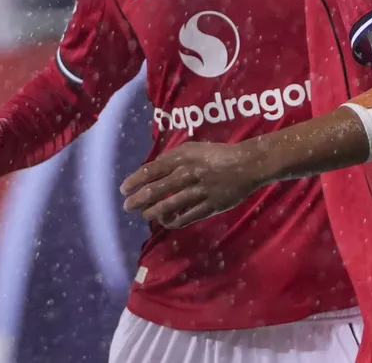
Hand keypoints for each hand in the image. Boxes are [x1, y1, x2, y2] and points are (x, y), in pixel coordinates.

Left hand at [120, 142, 262, 229]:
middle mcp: (187, 175)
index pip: (150, 171)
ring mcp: (198, 192)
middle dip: (137, 200)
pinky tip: (165, 222)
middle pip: (155, 190)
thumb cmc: (217, 155)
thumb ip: (172, 157)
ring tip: (144, 215)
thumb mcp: (192, 148)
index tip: (124, 189)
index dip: (134, 181)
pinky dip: (173, 221)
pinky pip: (186, 217)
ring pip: (168, 206)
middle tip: (127, 206)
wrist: (247, 165)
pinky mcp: (209, 206)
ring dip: (152, 213)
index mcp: (181, 159)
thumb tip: (152, 167)